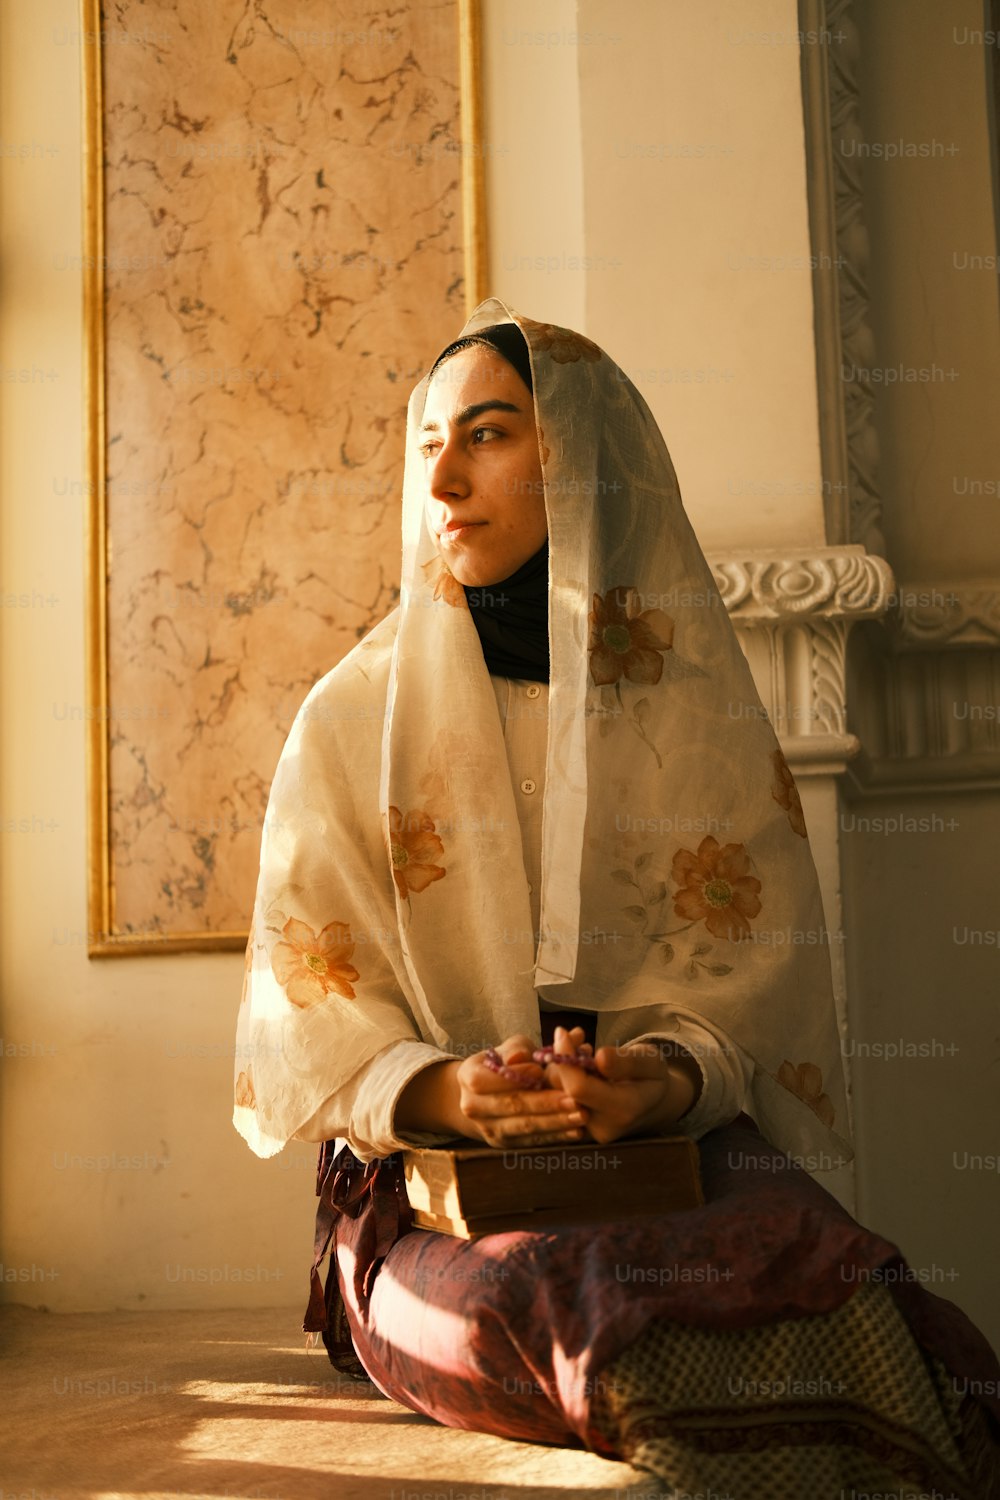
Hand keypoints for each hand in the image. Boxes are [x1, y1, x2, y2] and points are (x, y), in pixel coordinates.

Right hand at [456, 1030, 589, 1147]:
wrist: (487, 1095)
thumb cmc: (504, 1063)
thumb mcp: (509, 1048)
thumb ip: (523, 1048)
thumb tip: (538, 1048)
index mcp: (468, 1076)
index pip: (486, 1079)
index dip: (513, 1076)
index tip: (540, 1071)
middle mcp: (473, 1106)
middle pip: (510, 1105)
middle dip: (544, 1104)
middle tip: (574, 1099)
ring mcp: (488, 1129)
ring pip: (523, 1126)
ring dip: (555, 1123)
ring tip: (581, 1115)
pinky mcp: (505, 1144)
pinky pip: (532, 1141)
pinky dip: (555, 1136)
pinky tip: (576, 1131)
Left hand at [541, 1026, 700, 1144]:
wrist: (655, 1104)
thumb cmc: (653, 1077)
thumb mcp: (650, 1061)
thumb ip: (626, 1061)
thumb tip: (599, 1057)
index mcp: (623, 1109)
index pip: (579, 1088)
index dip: (566, 1060)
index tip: (563, 1033)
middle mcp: (602, 1126)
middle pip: (562, 1092)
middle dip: (562, 1059)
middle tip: (576, 1036)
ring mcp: (588, 1131)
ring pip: (556, 1094)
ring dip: (562, 1066)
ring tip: (582, 1048)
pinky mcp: (579, 1128)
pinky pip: (560, 1099)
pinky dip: (563, 1076)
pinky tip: (579, 1062)